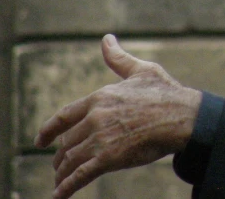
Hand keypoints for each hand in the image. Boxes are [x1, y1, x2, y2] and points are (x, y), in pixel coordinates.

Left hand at [34, 34, 202, 198]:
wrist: (184, 116)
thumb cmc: (167, 92)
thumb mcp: (141, 70)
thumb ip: (118, 58)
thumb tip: (106, 39)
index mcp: (99, 97)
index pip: (64, 117)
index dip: (49, 131)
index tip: (40, 141)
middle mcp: (95, 118)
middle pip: (67, 141)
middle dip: (60, 155)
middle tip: (58, 164)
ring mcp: (100, 139)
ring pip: (70, 159)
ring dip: (62, 172)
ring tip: (60, 180)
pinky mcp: (109, 158)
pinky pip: (80, 175)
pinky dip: (67, 187)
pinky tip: (60, 195)